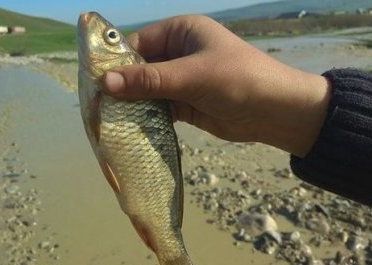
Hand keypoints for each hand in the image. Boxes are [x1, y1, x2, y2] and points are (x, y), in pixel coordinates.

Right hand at [102, 15, 330, 156]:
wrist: (277, 112)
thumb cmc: (238, 80)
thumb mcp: (192, 76)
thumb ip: (150, 80)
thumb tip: (106, 83)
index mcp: (181, 32)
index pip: (138, 43)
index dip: (116, 61)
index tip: (94, 81)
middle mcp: (179, 53)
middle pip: (140, 67)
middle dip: (122, 85)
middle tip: (96, 104)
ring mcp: (182, 80)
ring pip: (147, 89)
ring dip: (132, 103)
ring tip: (108, 118)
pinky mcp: (185, 103)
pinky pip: (158, 107)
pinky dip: (146, 116)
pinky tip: (129, 127)